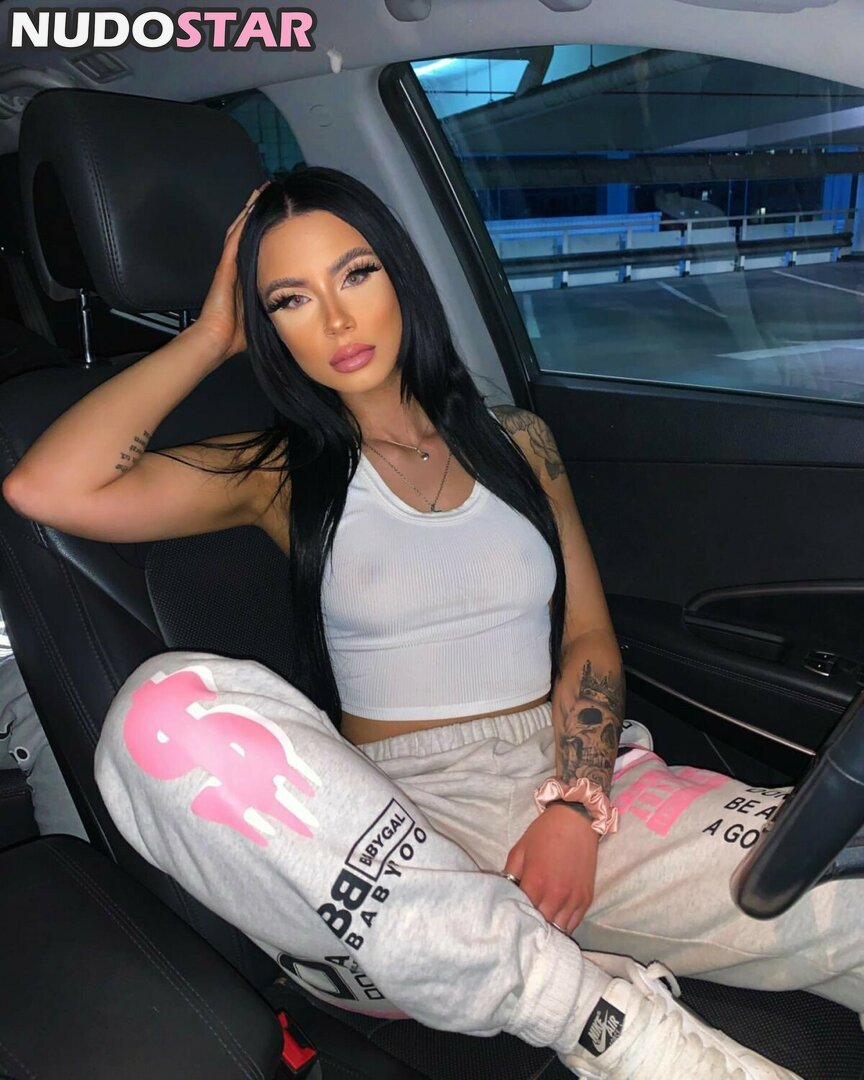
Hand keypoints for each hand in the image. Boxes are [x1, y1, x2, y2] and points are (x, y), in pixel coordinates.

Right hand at [195, 182, 270, 360]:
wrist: (217, 339)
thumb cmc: (238, 335)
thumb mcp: (264, 316)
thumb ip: (277, 308)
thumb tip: (301, 308)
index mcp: (247, 278)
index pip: (259, 247)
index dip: (267, 230)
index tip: (281, 216)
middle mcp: (237, 267)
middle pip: (248, 233)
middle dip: (257, 213)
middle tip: (269, 193)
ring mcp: (229, 265)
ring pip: (239, 231)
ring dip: (249, 211)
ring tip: (260, 192)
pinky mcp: (225, 267)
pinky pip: (233, 240)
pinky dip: (241, 224)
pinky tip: (249, 209)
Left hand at [504, 804, 599, 933]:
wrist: (576, 821)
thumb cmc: (544, 833)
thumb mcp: (519, 850)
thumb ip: (510, 875)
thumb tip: (504, 894)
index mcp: (537, 883)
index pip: (523, 913)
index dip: (515, 916)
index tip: (509, 916)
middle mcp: (557, 895)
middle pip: (541, 925)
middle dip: (530, 924)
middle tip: (523, 921)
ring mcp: (574, 899)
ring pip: (558, 929)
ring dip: (547, 928)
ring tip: (538, 923)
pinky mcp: (587, 900)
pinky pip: (574, 923)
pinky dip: (563, 924)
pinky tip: (554, 919)